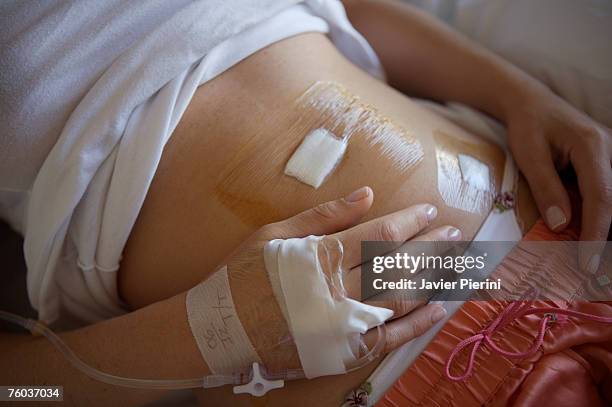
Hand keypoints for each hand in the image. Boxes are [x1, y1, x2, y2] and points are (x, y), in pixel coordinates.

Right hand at [233, 186, 460, 364]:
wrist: (220, 330)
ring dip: (433, 279)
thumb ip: (323, 216)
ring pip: (401, 298)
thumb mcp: (274, 234)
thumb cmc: (242, 276)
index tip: (430, 212)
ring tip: (455, 264)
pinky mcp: (343, 351)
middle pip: (399, 264)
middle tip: (454, 234)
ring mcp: (344, 324)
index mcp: (323, 255)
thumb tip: (366, 194)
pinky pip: (389, 339)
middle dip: (431, 247)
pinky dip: (417, 325)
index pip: (381, 234)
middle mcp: (339, 289)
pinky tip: (438, 309)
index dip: (411, 221)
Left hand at [505, 84, 611, 270]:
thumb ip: (546, 188)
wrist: (530, 102)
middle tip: (594, 269)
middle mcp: (611, 151)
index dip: (597, 233)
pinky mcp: (606, 165)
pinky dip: (602, 215)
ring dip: (606, 227)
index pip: (602, 197)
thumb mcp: (528, 154)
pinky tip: (593, 237)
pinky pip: (607, 194)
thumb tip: (562, 225)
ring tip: (594, 259)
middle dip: (608, 236)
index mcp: (593, 146)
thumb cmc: (526, 126)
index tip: (587, 262)